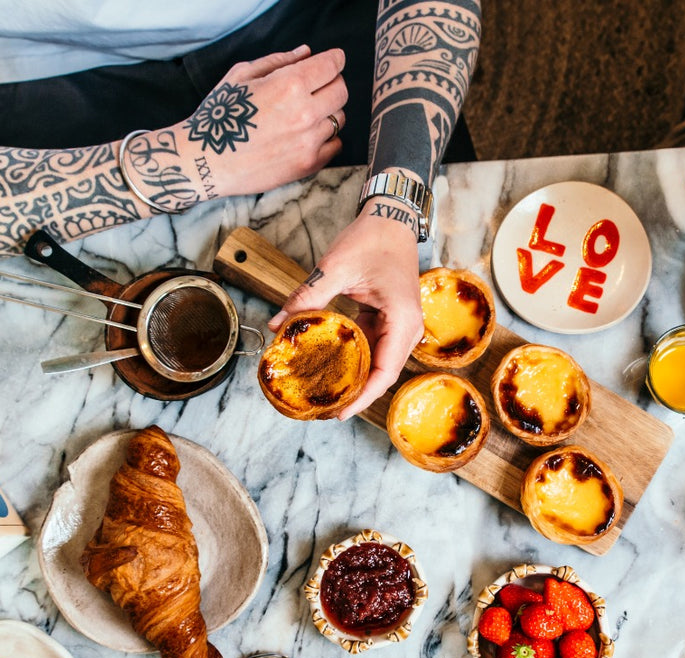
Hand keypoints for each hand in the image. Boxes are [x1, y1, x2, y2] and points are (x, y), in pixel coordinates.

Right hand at [131, 46, 345, 207]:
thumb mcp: (242, 76)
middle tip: (319, 85)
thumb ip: (278, 61)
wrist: (207, 160)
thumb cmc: (221, 115)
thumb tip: (305, 53)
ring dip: (327, 111)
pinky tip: (307, 134)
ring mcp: (309, 141)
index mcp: (289, 85)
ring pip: (339, 118)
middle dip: (333, 83)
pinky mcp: (308, 164)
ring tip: (304, 113)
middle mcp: (304, 113)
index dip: (335, 59)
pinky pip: (335, 145)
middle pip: (341, 91)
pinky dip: (326, 137)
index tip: (334, 59)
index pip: (331, 66)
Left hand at [270, 199, 422, 419]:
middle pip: (383, 373)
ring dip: (356, 378)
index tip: (340, 412)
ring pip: (379, 363)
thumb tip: (278, 322)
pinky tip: (332, 364)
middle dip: (357, 394)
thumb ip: (308, 295)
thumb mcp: (336, 266)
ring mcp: (399, 325)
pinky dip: (354, 358)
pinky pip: (373, 347)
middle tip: (326, 410)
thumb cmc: (373, 238)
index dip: (363, 396)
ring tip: (328, 393)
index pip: (385, 371)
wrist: (391, 218)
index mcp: (402, 319)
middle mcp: (407, 327)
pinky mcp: (389, 320)